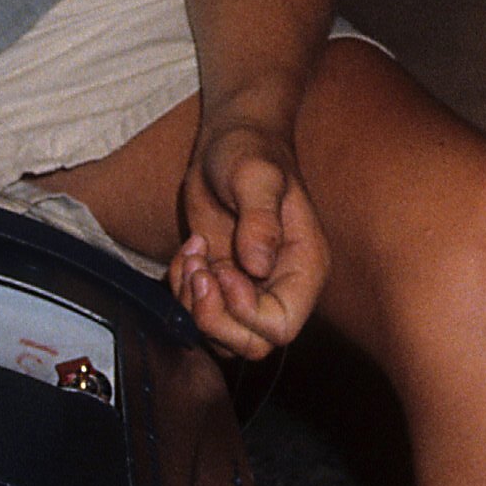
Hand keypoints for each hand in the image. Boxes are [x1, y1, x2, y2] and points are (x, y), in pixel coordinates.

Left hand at [171, 114, 326, 359]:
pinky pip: (198, 312)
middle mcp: (280, 287)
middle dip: (214, 316)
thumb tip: (258, 267)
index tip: (225, 272)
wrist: (231, 141)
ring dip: (193, 304)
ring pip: (221, 337)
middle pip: (251, 344)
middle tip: (200, 270)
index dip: (246, 313)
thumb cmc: (251, 152)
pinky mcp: (221, 282)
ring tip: (194, 254)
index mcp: (304, 269)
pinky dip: (181, 290)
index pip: (282, 326)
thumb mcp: (256, 177)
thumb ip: (260, 220)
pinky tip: (190, 250)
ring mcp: (249, 288)